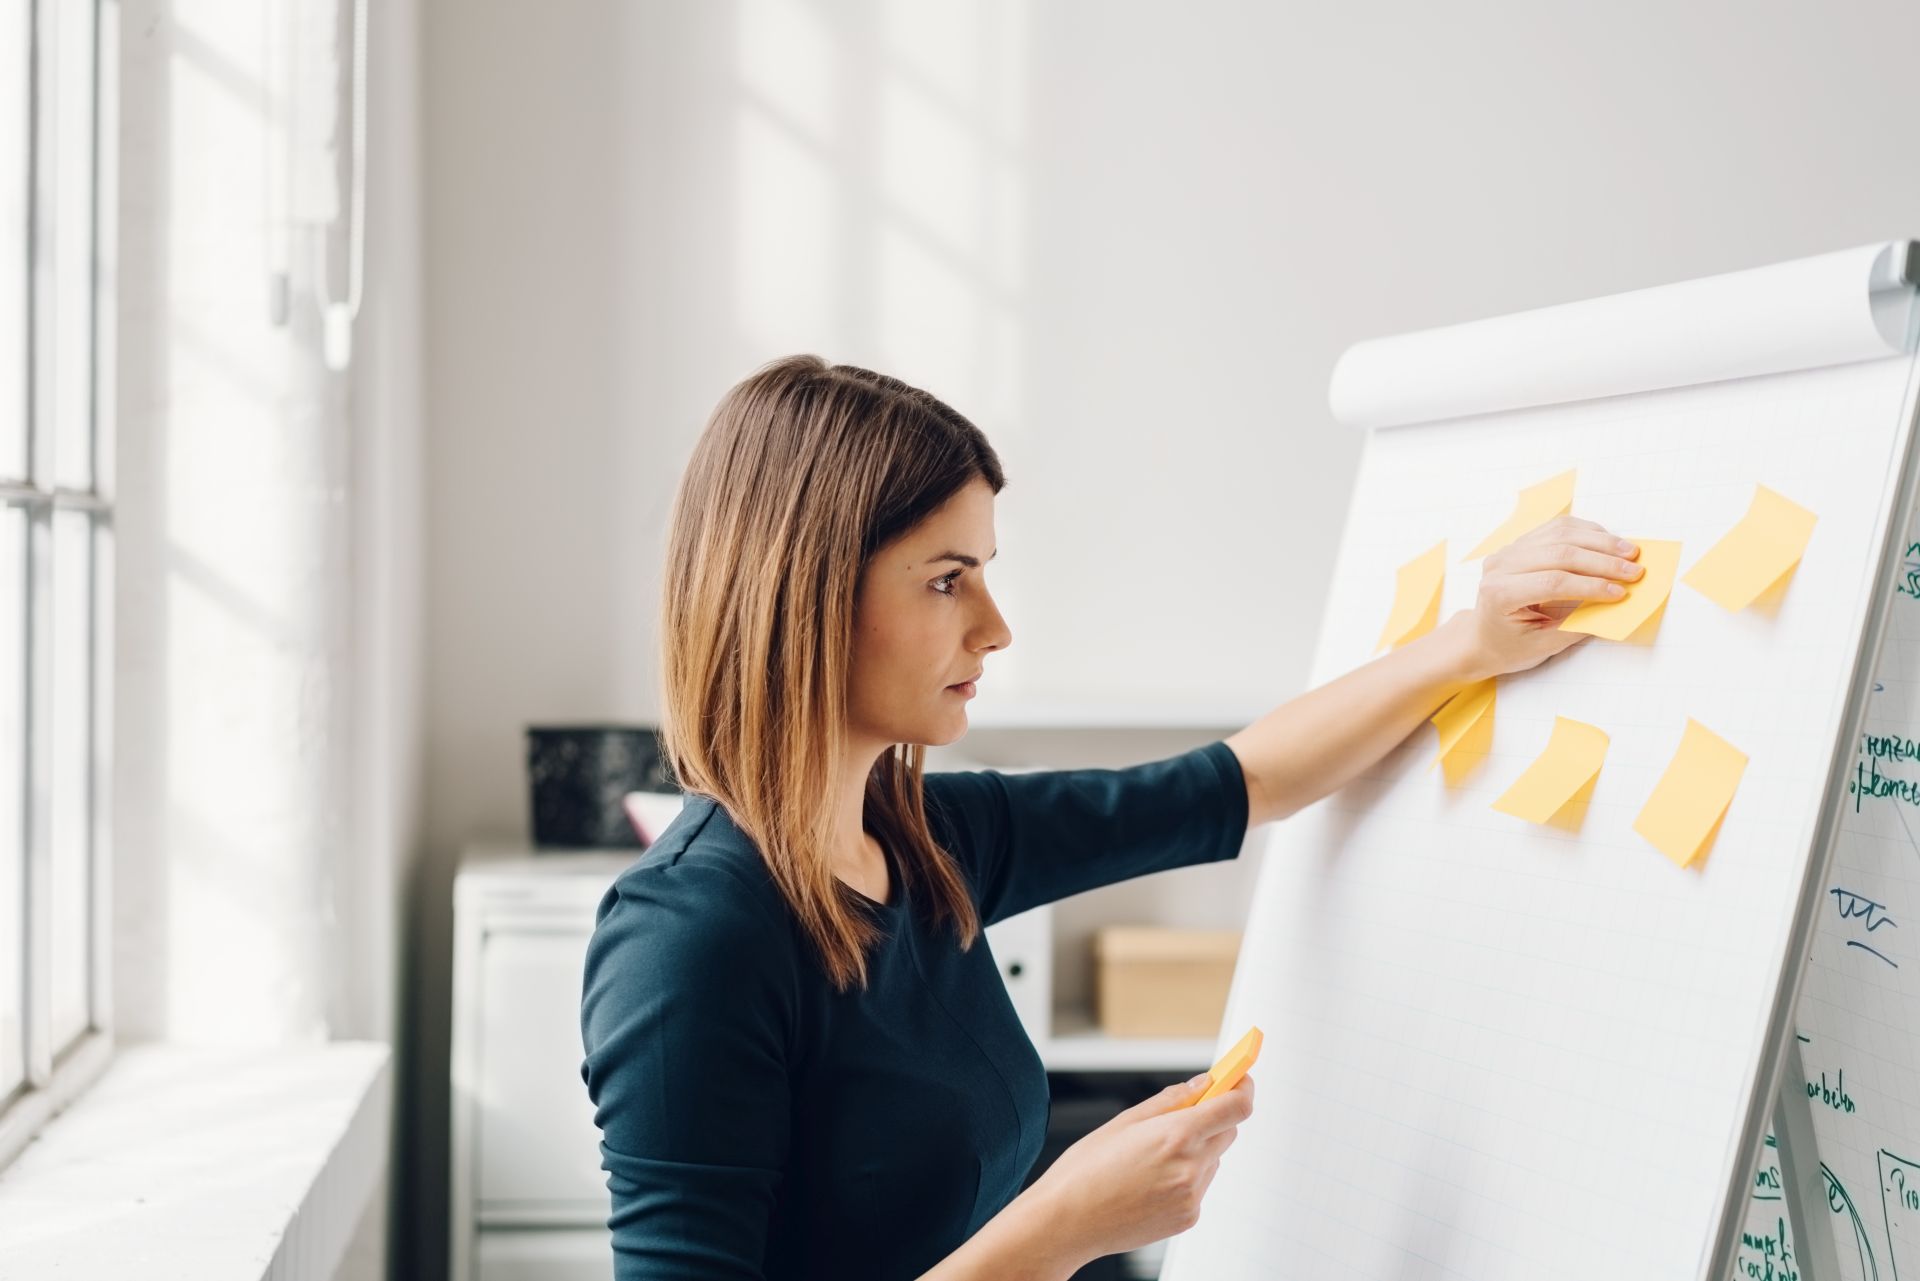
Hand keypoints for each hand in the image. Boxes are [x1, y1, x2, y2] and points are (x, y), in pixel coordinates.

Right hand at [1024, 1071, 1254, 1265]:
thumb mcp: (1124, 1121)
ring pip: (1213, 1159)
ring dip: (1197, 1149)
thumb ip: (1171, 1100)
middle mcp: (1191, 1168)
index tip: (1240, 1077)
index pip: (1236, 1107)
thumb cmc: (1086, 1170)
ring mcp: (1191, 1196)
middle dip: (1214, 1117)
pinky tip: (1150, 1180)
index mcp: (1176, 1136)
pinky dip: (1186, 1177)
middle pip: (1228, 1131)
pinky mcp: (1187, 1218)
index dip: (1242, 1087)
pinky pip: (1200, 1186)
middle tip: (1186, 1113)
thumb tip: (1203, 1083)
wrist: (1067, 1223)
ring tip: (1152, 1157)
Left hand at [1464, 515, 1642, 677]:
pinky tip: (1610, 542)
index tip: (1621, 593)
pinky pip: (1557, 528)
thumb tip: (1616, 606)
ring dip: (1600, 541)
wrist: (1482, 637)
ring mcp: (1509, 551)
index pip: (1552, 582)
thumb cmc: (1510, 646)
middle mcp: (1500, 566)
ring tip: (1630, 553)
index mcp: (1500, 594)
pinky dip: (1587, 532)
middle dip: (1602, 562)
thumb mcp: (1542, 645)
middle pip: (1558, 553)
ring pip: (1560, 534)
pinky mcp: (1521, 543)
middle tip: (1635, 572)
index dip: (1590, 586)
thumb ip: (1577, 624)